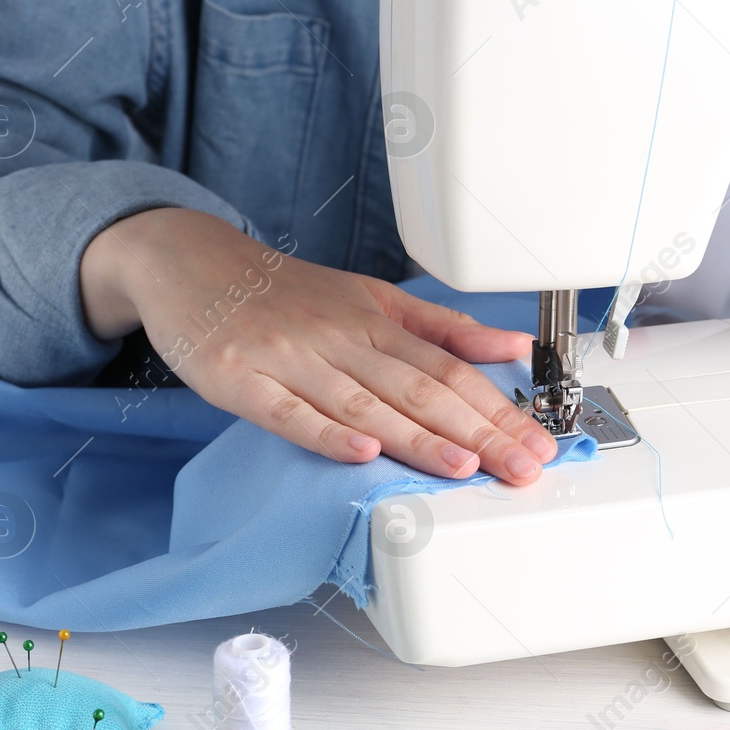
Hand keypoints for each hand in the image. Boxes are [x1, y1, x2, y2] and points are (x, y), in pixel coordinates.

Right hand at [80, 208, 557, 484]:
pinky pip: (288, 412)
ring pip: (363, 403)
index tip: (537, 442)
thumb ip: (444, 328)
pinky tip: (360, 452)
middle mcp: (341, 337)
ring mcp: (289, 359)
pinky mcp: (239, 378)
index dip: (498, 408)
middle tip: (521, 466)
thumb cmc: (288, 293)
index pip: (451, 369)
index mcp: (378, 320)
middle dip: (477, 432)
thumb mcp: (372, 297)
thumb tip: (513, 347)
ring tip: (462, 466)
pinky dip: (326, 433)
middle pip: (419, 388)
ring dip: (416, 437)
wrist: (192, 262)